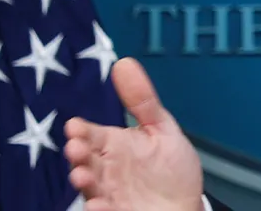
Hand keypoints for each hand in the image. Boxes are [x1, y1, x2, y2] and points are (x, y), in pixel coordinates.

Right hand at [64, 57, 204, 210]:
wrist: (185, 207)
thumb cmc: (171, 170)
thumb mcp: (162, 130)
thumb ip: (142, 101)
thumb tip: (123, 63)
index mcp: (115, 146)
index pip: (92, 135)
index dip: (82, 132)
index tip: (75, 127)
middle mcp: (107, 170)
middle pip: (86, 160)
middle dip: (78, 155)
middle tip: (76, 149)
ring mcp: (109, 193)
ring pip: (89, 186)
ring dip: (83, 181)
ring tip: (81, 176)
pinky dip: (99, 208)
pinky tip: (100, 203)